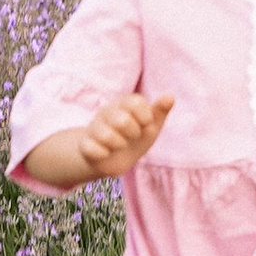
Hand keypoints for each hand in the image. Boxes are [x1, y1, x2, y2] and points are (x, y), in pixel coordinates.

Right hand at [23, 94, 173, 187]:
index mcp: (123, 104)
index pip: (136, 102)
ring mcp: (94, 127)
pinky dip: (103, 154)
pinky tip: (105, 153)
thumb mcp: (150, 126)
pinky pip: (93, 149)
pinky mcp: (85, 144)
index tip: (145, 124)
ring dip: (118, 146)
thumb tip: (170, 96)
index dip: (145, 117)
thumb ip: (159, 112)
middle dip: (132, 133)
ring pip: (108, 136)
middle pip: (122, 120)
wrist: (111, 159)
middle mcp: (107, 111)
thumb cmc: (133, 138)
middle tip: (131, 136)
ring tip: (118, 145)